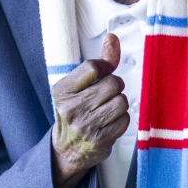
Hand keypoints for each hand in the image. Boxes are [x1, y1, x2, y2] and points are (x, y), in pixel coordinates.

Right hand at [50, 33, 129, 187]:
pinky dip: (122, 119)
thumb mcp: (79, 84)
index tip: (103, 73)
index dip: (105, 67)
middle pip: (112, 83)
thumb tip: (112, 38)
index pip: (93, 66)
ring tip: (107, 109)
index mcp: (62, 90)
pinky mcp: (99, 140)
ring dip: (120, 103)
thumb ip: (99, 61)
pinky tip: (110, 122)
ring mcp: (85, 126)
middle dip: (115, 87)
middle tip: (106, 94)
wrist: (66, 149)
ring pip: (122, 101)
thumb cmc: (76, 110)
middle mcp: (71, 108)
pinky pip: (125, 120)